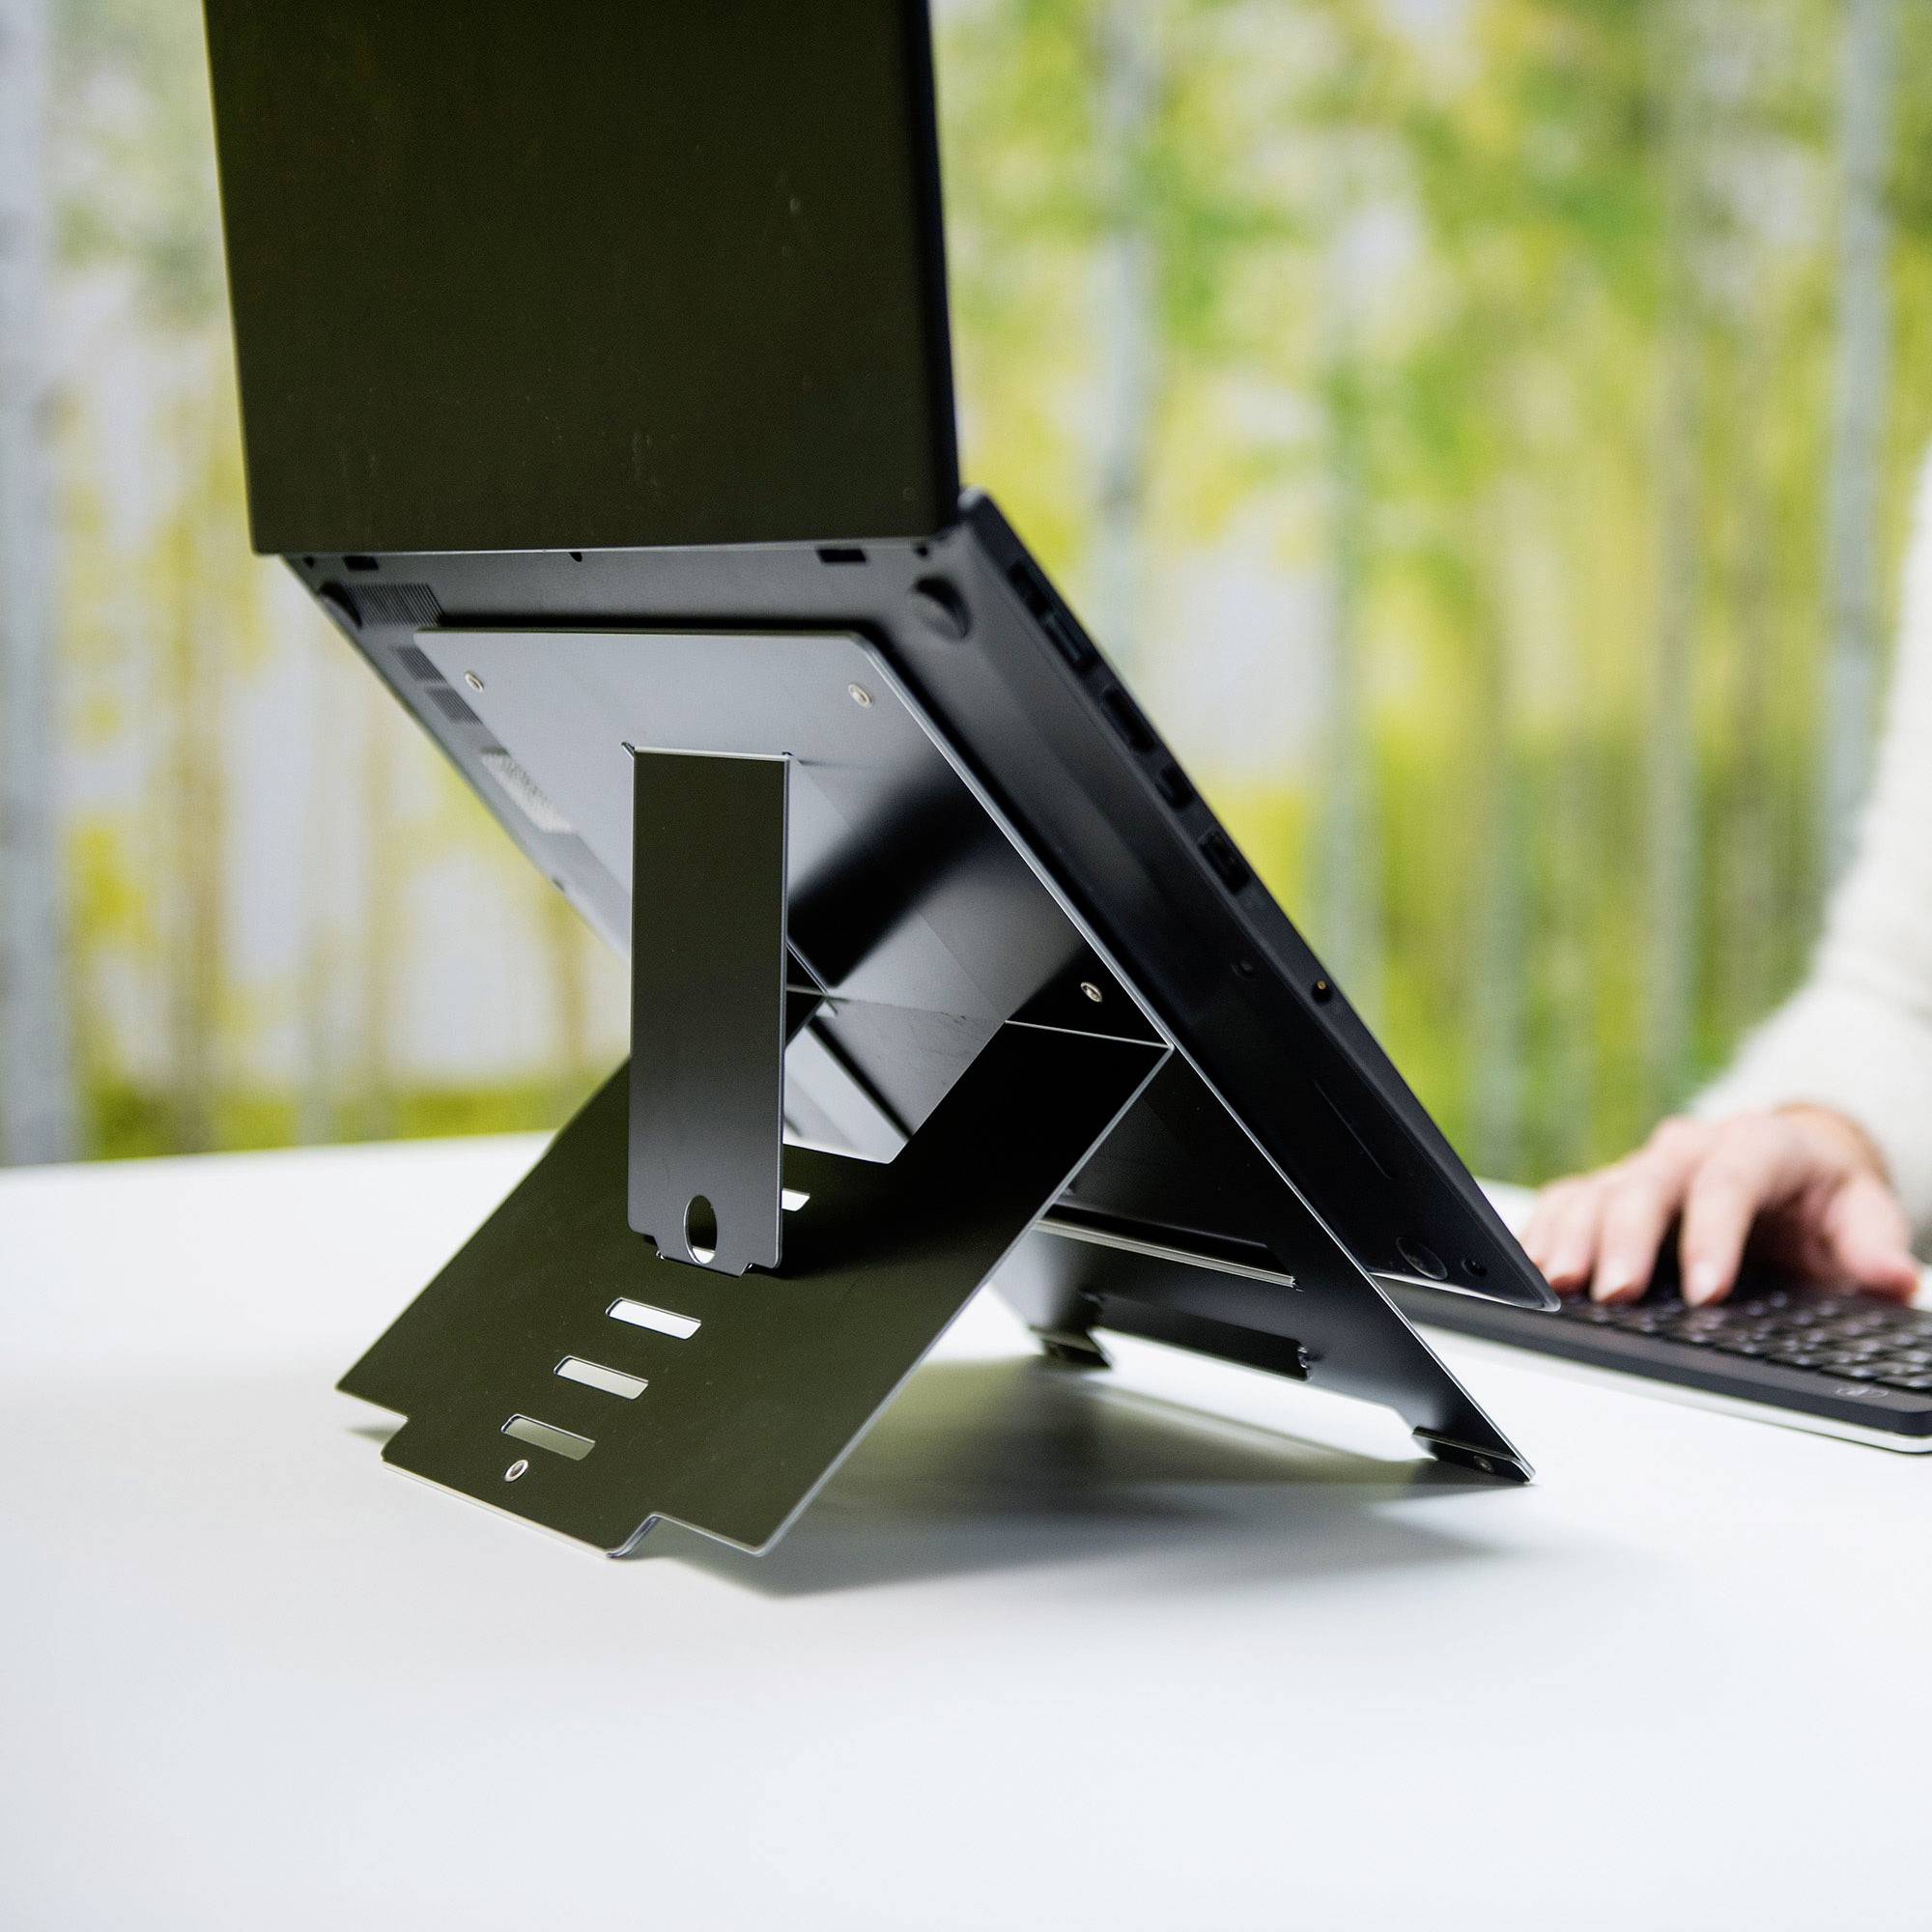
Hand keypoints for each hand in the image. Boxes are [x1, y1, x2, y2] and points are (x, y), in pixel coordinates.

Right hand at [1521, 1106, 1919, 1306]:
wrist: (1785, 1172)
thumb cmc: (1820, 1200)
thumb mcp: (1863, 1214)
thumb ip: (1874, 1244)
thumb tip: (1894, 1278)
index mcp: (1759, 1144)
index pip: (1730, 1180)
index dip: (1714, 1235)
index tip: (1707, 1292)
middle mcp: (1691, 1147)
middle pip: (1648, 1184)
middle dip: (1626, 1240)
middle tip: (1614, 1292)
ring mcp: (1643, 1166)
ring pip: (1596, 1190)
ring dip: (1572, 1238)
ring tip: (1557, 1284)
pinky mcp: (1607, 1188)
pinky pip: (1565, 1202)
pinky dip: (1543, 1234)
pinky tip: (1529, 1271)